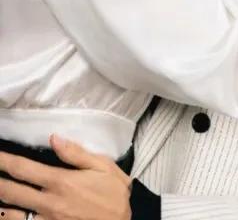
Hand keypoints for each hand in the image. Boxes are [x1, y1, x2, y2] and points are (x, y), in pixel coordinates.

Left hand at [0, 135, 130, 219]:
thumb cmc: (114, 195)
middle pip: (10, 192)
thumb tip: (54, 138)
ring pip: (11, 214)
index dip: (5, 161)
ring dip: (0, 204)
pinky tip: (5, 212)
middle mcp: (49, 203)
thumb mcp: (103, 167)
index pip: (23, 169)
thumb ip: (76, 153)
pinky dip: (10, 219)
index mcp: (61, 182)